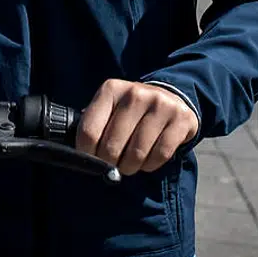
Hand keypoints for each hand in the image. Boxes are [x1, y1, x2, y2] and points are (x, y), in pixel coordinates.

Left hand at [78, 80, 198, 177]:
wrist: (170, 97)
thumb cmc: (131, 111)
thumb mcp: (109, 108)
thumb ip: (94, 126)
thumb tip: (76, 155)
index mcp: (111, 89)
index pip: (89, 131)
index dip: (86, 153)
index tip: (91, 159)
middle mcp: (135, 94)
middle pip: (112, 146)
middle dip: (109, 164)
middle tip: (113, 164)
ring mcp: (160, 105)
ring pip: (136, 154)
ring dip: (130, 167)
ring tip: (129, 163)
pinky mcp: (180, 119)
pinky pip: (160, 155)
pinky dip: (150, 165)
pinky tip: (148, 159)